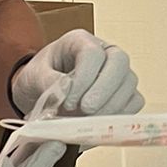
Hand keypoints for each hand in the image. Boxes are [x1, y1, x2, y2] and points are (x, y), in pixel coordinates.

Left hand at [11, 29, 142, 119]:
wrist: (40, 94)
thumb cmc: (39, 79)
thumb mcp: (33, 77)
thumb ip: (48, 82)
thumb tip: (64, 92)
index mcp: (80, 41)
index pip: (92, 53)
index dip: (84, 78)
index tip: (69, 101)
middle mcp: (104, 53)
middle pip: (118, 62)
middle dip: (103, 90)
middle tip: (86, 110)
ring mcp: (118, 73)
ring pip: (129, 84)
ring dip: (111, 106)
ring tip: (89, 121)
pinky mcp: (125, 93)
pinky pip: (133, 102)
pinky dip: (119, 116)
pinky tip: (99, 125)